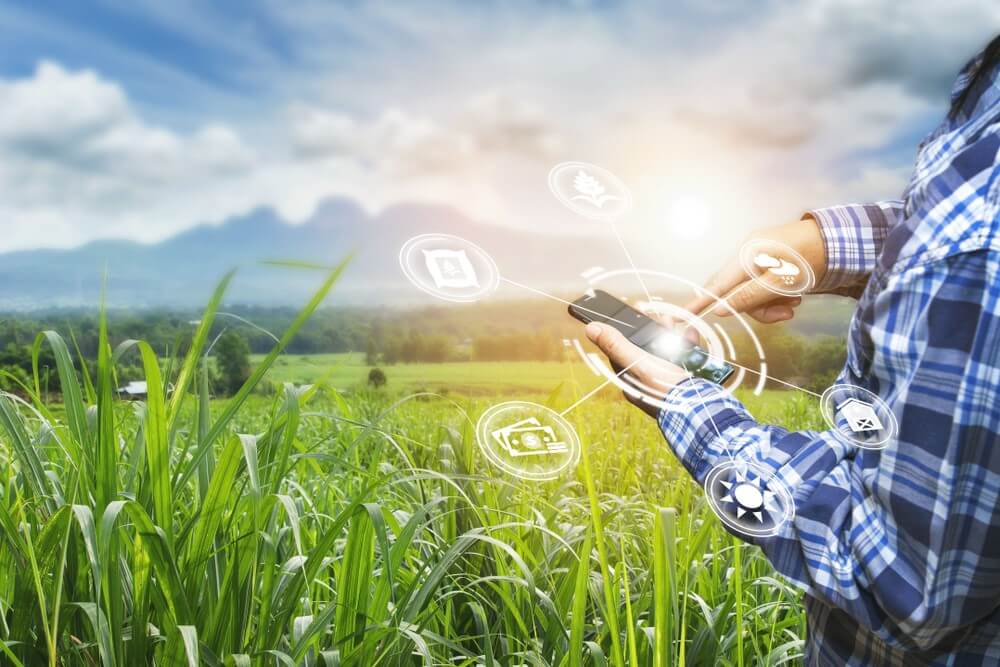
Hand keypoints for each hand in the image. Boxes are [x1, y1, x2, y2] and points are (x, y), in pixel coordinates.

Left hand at [584, 321, 688, 416]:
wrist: (701, 410)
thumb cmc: (665, 389)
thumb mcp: (638, 363)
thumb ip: (616, 345)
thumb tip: (590, 328)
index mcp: (632, 380)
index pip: (623, 350)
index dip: (627, 329)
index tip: (634, 311)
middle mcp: (648, 381)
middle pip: (646, 348)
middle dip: (654, 329)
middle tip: (660, 316)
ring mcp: (668, 380)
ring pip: (666, 350)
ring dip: (671, 333)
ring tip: (673, 321)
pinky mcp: (686, 379)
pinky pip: (684, 357)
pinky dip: (687, 344)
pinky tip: (691, 335)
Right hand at [684, 219, 826, 322]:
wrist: (839, 240)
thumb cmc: (810, 258)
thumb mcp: (780, 283)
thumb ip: (748, 297)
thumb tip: (720, 309)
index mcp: (746, 256)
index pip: (716, 284)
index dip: (699, 302)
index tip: (681, 316)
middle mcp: (748, 255)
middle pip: (737, 292)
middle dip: (759, 307)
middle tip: (784, 313)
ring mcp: (759, 258)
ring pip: (752, 293)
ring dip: (772, 303)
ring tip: (795, 303)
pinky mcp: (771, 263)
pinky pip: (763, 285)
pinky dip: (777, 295)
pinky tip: (796, 295)